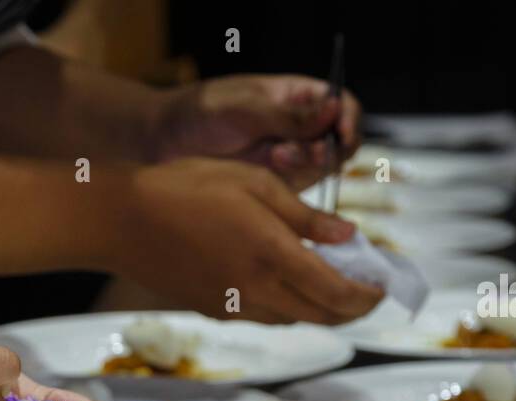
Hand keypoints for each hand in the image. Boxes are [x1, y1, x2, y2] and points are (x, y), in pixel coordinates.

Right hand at [107, 157, 383, 324]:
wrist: (120, 220)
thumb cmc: (185, 188)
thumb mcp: (255, 183)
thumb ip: (306, 215)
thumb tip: (349, 236)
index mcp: (273, 255)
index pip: (339, 292)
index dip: (368, 294)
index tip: (382, 283)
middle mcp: (257, 290)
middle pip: (322, 316)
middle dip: (352, 309)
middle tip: (366, 291)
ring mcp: (233, 306)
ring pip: (293, 319)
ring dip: (319, 308)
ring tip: (329, 283)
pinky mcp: (212, 309)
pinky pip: (263, 315)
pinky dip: (286, 305)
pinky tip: (283, 281)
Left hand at [151, 75, 361, 189]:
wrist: (167, 144)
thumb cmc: (203, 112)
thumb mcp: (247, 108)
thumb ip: (290, 115)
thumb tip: (335, 107)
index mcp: (299, 96)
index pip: (343, 105)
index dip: (348, 119)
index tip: (341, 133)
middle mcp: (301, 127)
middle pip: (340, 141)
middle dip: (325, 147)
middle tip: (297, 150)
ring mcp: (291, 156)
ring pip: (322, 168)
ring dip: (305, 164)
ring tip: (273, 156)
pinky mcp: (277, 184)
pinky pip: (300, 189)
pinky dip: (291, 184)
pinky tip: (267, 170)